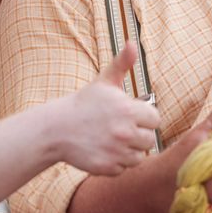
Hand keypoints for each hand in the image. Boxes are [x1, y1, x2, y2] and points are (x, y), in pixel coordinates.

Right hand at [53, 42, 160, 175]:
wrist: (56, 128)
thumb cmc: (84, 104)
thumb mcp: (103, 82)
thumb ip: (122, 64)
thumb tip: (132, 43)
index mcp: (128, 110)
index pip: (155, 119)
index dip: (144, 117)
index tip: (130, 116)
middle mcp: (125, 132)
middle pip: (150, 140)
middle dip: (138, 135)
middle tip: (120, 129)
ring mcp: (116, 152)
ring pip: (139, 157)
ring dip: (129, 151)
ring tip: (113, 140)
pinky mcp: (107, 167)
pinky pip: (124, 169)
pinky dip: (117, 163)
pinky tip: (104, 151)